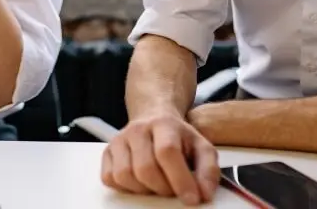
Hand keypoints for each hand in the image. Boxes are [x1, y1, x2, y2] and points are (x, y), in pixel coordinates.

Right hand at [101, 111, 219, 204]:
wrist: (154, 118)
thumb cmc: (178, 137)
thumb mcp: (201, 147)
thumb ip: (208, 170)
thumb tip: (204, 193)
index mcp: (163, 124)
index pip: (167, 151)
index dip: (180, 179)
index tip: (191, 198)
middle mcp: (137, 130)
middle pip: (145, 168)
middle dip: (163, 188)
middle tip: (173, 190)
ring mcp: (119, 140)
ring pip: (125, 175)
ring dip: (144, 190)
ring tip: (157, 185)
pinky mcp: (107, 152)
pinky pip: (110, 178)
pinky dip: (126, 187)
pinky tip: (141, 182)